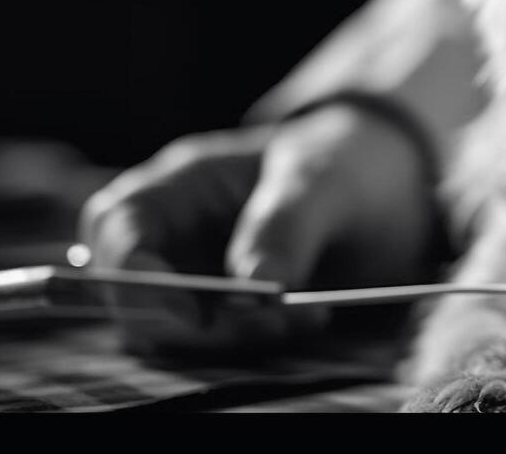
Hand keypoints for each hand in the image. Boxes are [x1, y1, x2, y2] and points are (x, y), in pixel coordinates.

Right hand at [77, 105, 441, 354]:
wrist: (389, 186)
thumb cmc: (345, 163)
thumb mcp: (323, 180)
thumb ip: (286, 224)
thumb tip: (252, 287)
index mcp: (179, 182)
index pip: (117, 227)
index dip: (136, 275)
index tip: (192, 312)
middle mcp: (174, 233)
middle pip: (136, 294)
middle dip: (195, 322)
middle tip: (271, 323)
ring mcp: (197, 277)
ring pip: (175, 330)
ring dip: (231, 339)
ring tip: (304, 318)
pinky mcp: (227, 313)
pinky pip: (219, 343)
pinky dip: (256, 343)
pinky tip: (310, 321)